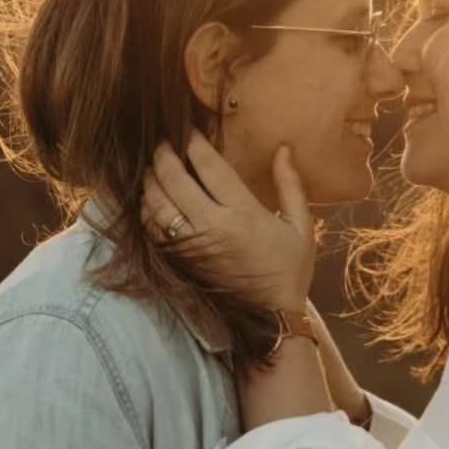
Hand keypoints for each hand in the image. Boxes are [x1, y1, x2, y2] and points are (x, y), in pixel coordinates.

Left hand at [142, 131, 314, 311]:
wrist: (273, 318)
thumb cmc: (290, 270)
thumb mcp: (301, 226)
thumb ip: (291, 185)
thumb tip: (282, 148)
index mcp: (243, 214)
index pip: (208, 165)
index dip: (193, 142)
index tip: (188, 130)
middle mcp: (212, 227)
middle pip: (173, 179)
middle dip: (163, 155)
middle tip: (163, 143)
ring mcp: (192, 247)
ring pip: (156, 204)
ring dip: (150, 181)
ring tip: (153, 168)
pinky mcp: (180, 263)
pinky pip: (153, 230)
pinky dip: (146, 211)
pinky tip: (151, 200)